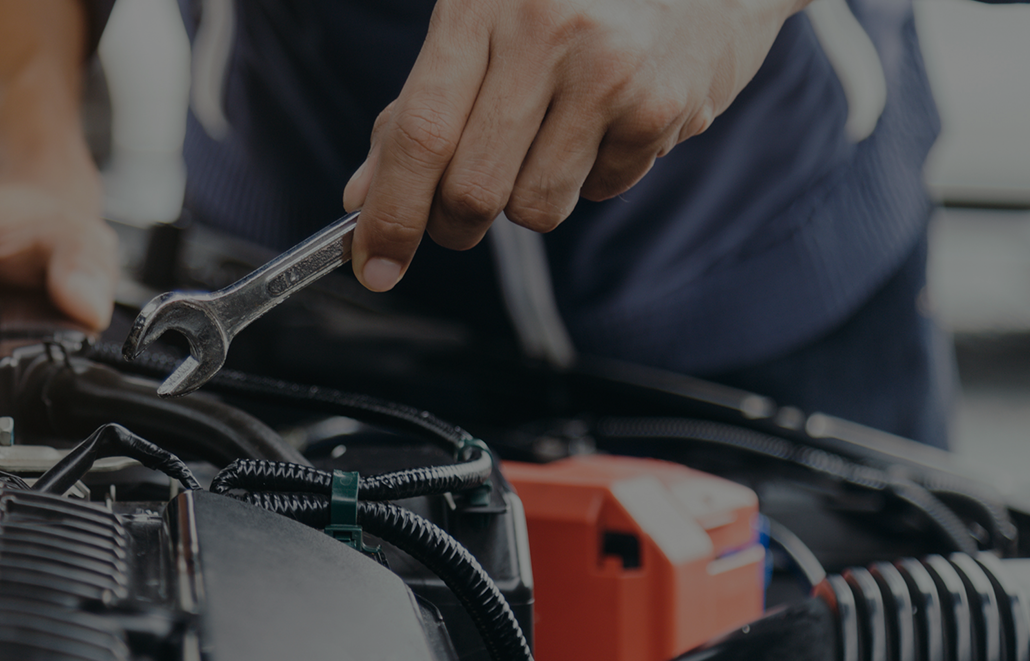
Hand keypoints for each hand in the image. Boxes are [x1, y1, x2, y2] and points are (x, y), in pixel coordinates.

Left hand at [341, 0, 807, 290]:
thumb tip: (365, 197)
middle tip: (454, 214)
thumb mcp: (481, 17)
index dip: (391, 214)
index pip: (421, 134)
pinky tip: (605, 116)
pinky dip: (590, 173)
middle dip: (452, 224)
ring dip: (525, 196)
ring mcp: (612, 73)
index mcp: (482, 2)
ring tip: (546, 134)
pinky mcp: (664, 107)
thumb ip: (419, 104)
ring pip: (536, 208)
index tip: (375, 265)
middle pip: (474, 190)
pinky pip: (600, 191)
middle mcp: (547, 33)